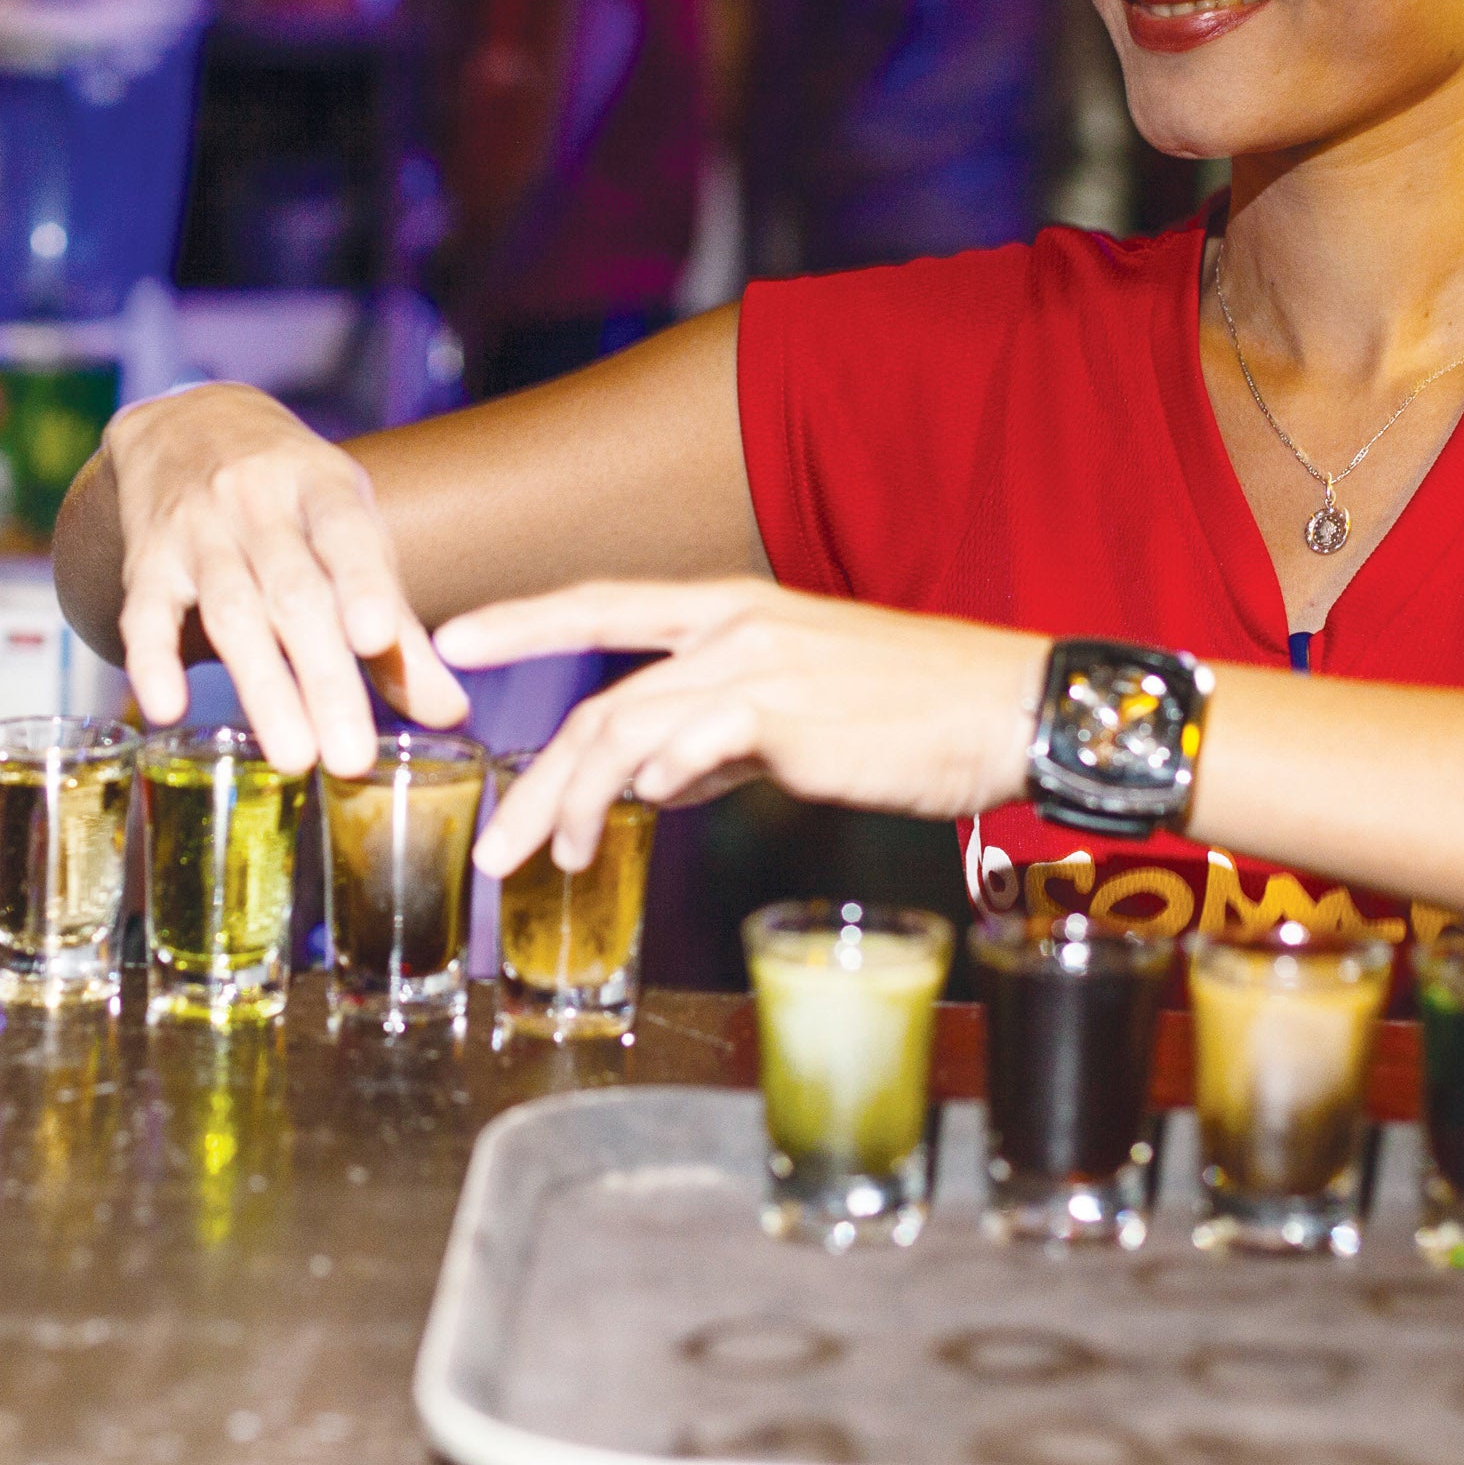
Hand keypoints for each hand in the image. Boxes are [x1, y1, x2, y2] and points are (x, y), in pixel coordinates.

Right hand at [100, 385, 464, 776]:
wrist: (187, 421)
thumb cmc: (294, 496)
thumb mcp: (350, 530)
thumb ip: (395, 624)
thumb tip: (452, 713)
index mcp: (323, 487)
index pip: (347, 535)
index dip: (363, 585)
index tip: (378, 640)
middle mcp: (258, 502)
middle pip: (294, 592)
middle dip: (324, 677)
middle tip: (352, 758)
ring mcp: (198, 529)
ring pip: (231, 611)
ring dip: (264, 687)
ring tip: (295, 760)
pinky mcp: (147, 561)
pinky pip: (144, 613)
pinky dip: (154, 660)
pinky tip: (168, 709)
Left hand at [434, 579, 1045, 876]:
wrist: (1008, 705)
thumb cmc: (916, 712)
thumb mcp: (803, 709)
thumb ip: (723, 738)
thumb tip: (663, 782)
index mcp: (734, 611)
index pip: (606, 604)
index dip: (525, 618)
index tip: (454, 636)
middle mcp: (736, 627)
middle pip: (600, 697)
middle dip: (536, 776)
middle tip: (495, 844)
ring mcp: (759, 666)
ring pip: (627, 729)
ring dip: (577, 801)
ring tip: (552, 860)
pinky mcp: (788, 716)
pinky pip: (693, 747)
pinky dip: (657, 784)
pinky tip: (643, 818)